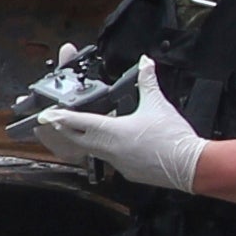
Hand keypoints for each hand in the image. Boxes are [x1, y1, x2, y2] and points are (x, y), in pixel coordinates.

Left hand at [17, 82, 208, 191]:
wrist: (190, 166)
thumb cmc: (173, 137)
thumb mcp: (158, 104)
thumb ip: (147, 81)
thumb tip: (146, 62)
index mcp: (112, 131)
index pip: (78, 122)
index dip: (59, 118)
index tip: (44, 116)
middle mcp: (109, 149)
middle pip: (77, 140)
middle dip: (62, 131)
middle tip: (51, 124)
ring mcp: (117, 163)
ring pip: (91, 151)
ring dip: (81, 142)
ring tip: (75, 133)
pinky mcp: (127, 172)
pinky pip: (108, 161)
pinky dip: (104, 151)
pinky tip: (109, 145)